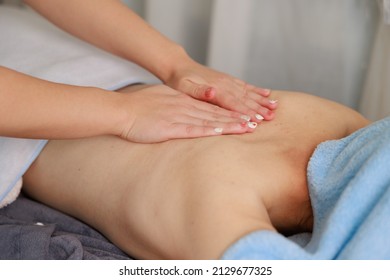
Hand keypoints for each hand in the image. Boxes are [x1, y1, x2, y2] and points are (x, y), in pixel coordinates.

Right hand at [118, 85, 255, 142]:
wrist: (122, 110)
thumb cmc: (138, 107)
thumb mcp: (160, 101)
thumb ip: (175, 107)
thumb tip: (184, 112)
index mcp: (183, 101)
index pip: (212, 107)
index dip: (231, 111)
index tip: (246, 115)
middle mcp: (186, 106)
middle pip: (217, 112)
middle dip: (238, 117)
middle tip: (256, 121)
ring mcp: (180, 116)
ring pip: (211, 120)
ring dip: (231, 124)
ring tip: (248, 127)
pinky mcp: (172, 127)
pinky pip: (195, 129)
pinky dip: (212, 130)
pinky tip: (224, 132)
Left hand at [166, 60, 276, 121]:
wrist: (179, 66)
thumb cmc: (179, 80)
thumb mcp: (183, 86)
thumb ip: (198, 91)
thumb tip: (212, 91)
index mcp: (214, 89)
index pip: (232, 103)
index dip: (244, 111)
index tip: (256, 120)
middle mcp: (224, 84)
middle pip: (243, 98)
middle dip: (258, 108)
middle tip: (271, 117)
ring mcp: (227, 81)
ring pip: (247, 92)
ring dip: (261, 100)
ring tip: (275, 107)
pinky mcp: (228, 80)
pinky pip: (245, 86)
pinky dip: (257, 90)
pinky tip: (267, 94)